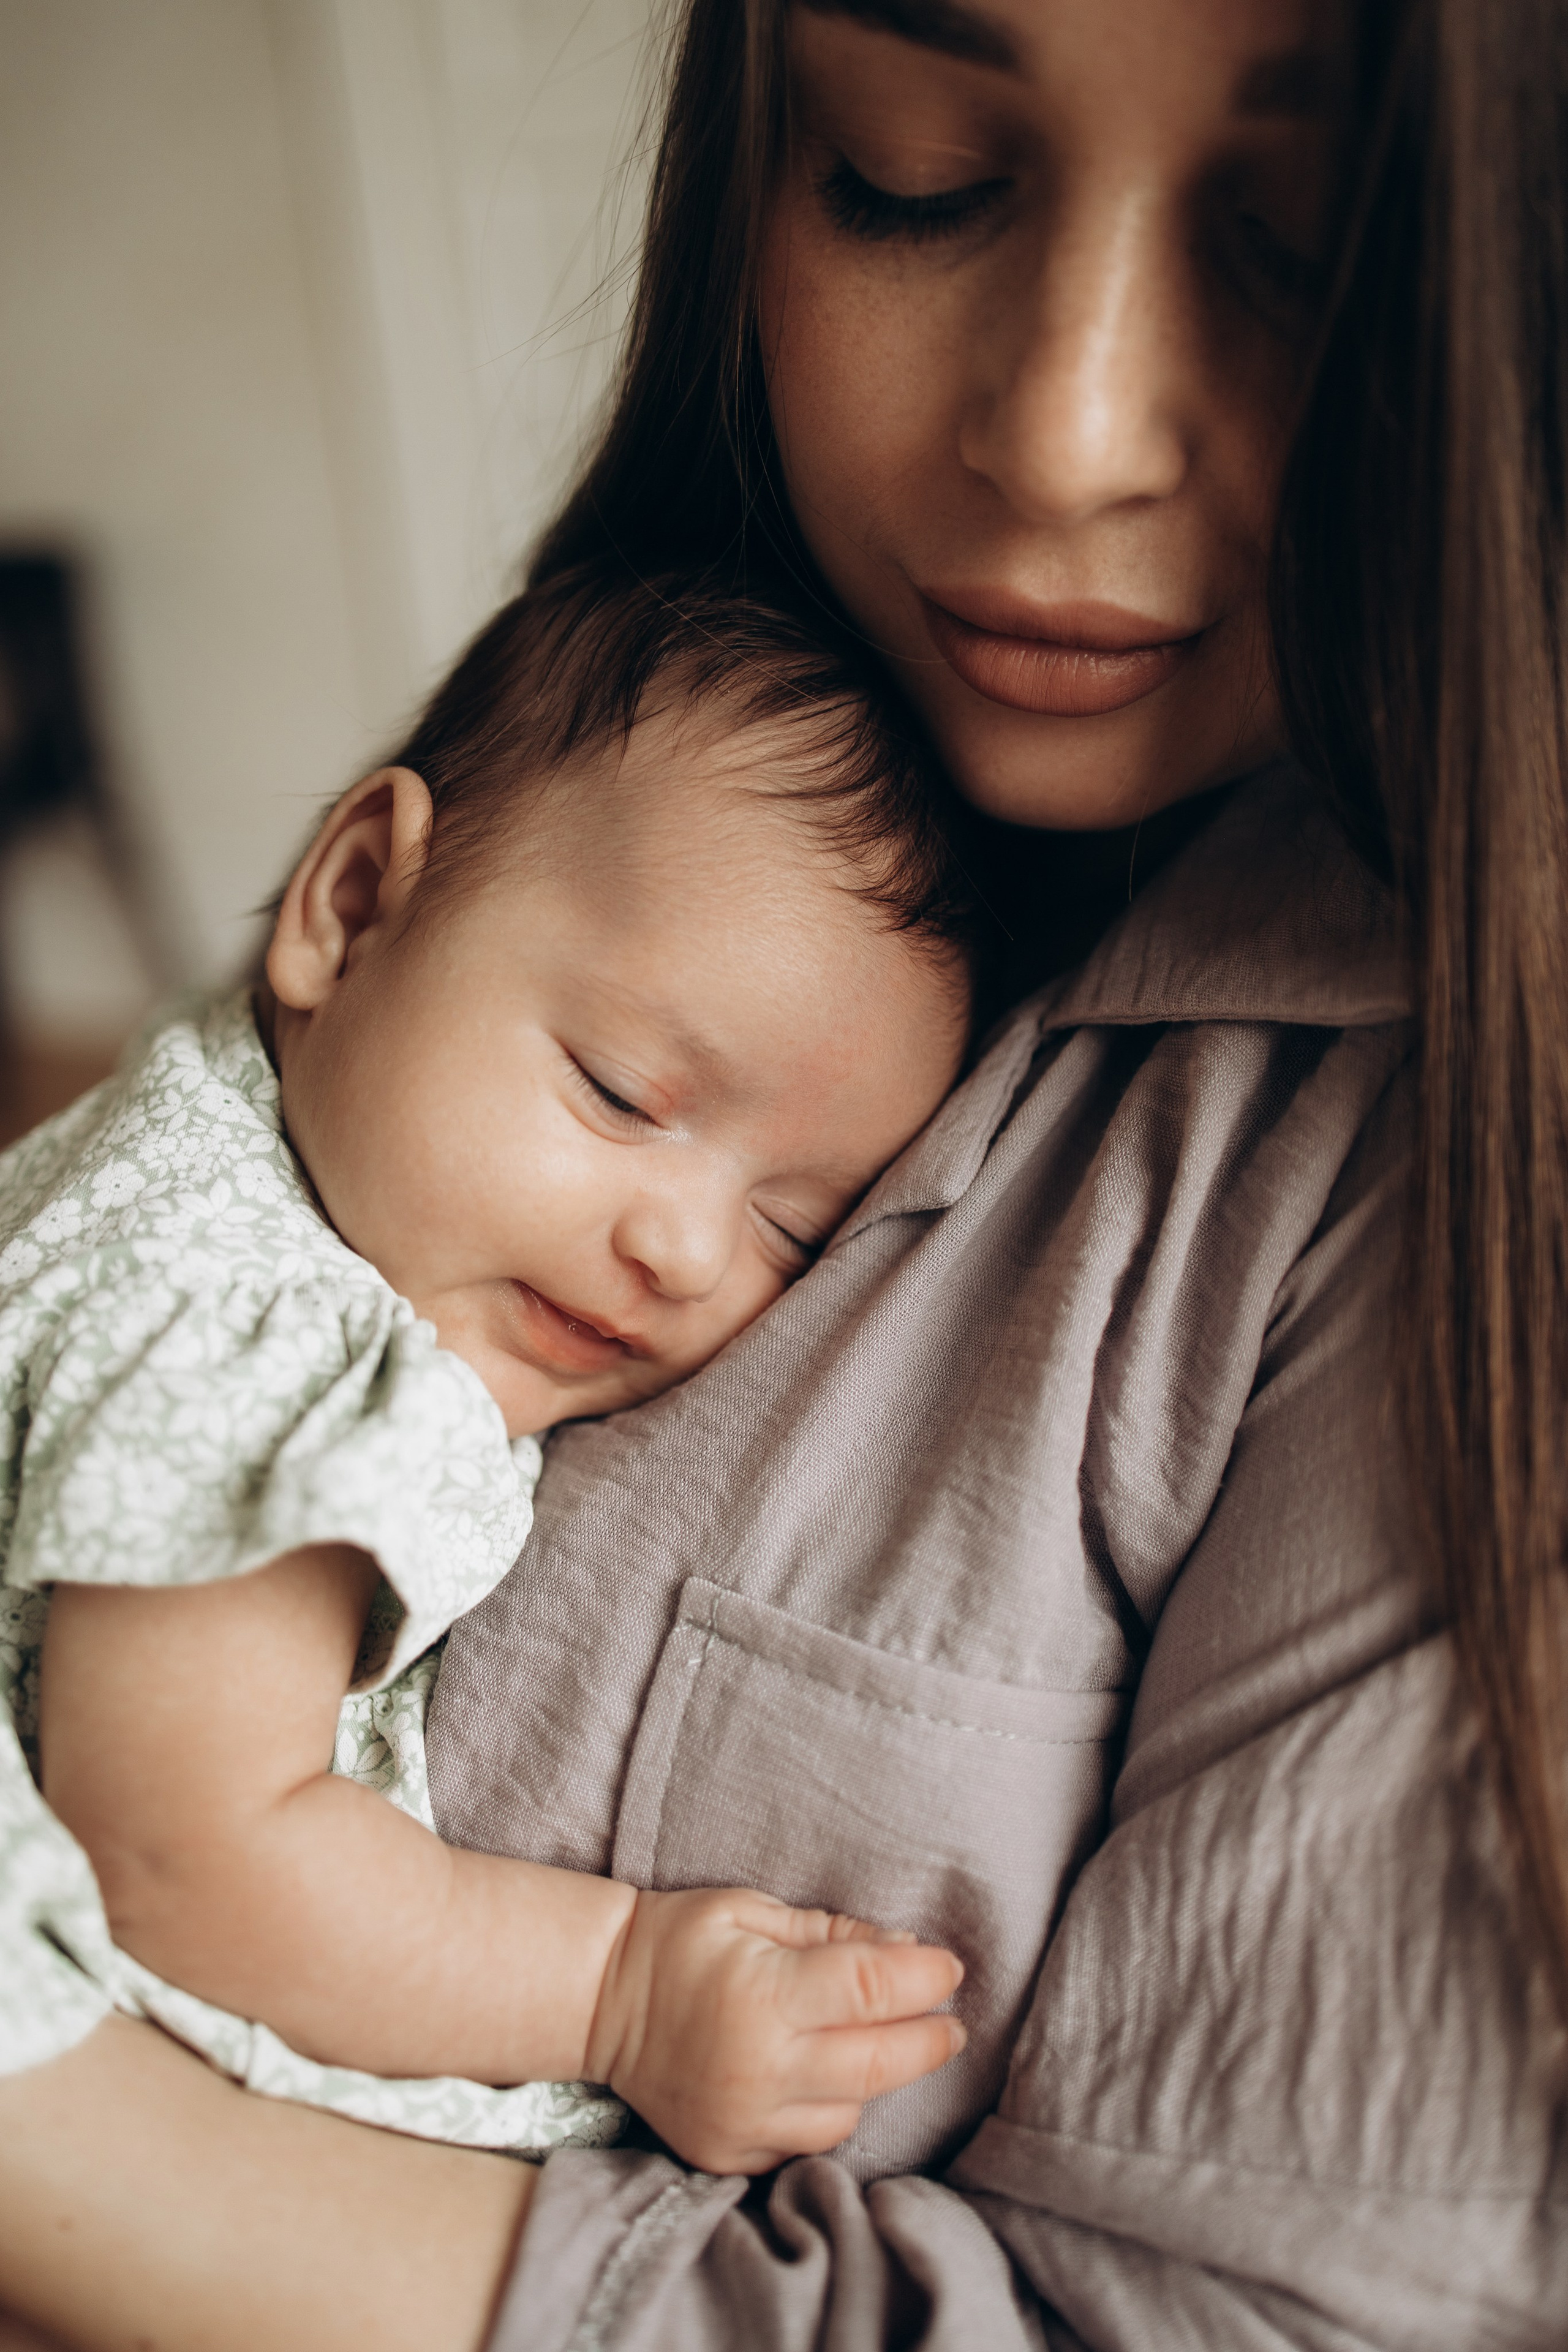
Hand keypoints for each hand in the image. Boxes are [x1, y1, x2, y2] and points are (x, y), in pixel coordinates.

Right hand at [583, 1886, 964, 2173]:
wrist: (598, 2000)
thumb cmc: (681, 1940)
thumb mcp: (752, 1911)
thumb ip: (831, 1933)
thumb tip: (906, 1950)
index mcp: (762, 1995)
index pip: (872, 1990)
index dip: (924, 1978)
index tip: (950, 1968)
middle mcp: (758, 2068)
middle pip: (879, 2064)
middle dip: (929, 2040)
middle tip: (951, 2022)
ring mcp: (743, 2122)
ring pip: (850, 2114)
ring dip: (876, 2079)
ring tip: (877, 2044)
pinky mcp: (729, 2154)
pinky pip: (807, 2144)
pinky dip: (828, 2112)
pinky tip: (825, 2078)